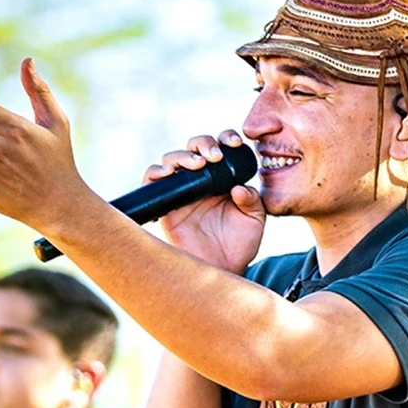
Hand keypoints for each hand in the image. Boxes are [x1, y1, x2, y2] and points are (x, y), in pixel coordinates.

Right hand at [145, 131, 265, 273]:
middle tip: (214, 155)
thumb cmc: (239, 245)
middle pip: (194, 148)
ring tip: (198, 164)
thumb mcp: (255, 219)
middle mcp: (200, 181)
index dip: (224, 138)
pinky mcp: (165, 205)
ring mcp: (181, 191)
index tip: (234, 142)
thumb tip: (238, 188)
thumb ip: (253, 199)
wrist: (222, 269)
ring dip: (183, 156)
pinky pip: (152, 182)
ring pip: (172, 160)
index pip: (220, 148)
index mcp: (222, 178)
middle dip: (203, 143)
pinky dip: (155, 172)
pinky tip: (167, 173)